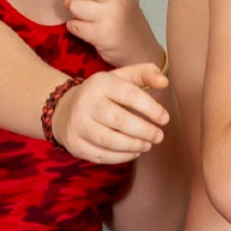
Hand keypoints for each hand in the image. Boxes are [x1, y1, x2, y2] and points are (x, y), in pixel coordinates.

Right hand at [52, 63, 169, 165]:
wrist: (65, 109)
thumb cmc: (103, 94)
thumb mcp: (121, 77)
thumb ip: (144, 74)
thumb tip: (164, 82)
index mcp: (100, 83)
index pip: (130, 95)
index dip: (151, 108)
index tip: (165, 118)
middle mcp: (86, 102)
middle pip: (120, 120)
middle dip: (144, 131)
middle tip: (158, 136)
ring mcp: (78, 125)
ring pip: (110, 141)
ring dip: (134, 145)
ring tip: (148, 145)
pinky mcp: (75, 144)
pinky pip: (102, 155)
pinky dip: (122, 157)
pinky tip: (134, 152)